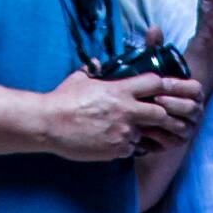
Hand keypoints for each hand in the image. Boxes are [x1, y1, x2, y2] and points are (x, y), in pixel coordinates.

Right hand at [40, 71, 206, 161]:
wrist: (49, 124)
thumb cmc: (63, 99)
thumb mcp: (81, 79)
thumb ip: (94, 71)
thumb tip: (97, 63)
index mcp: (121, 90)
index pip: (156, 84)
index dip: (164, 87)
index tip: (163, 92)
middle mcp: (127, 111)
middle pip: (162, 113)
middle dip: (164, 117)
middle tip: (162, 119)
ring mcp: (123, 132)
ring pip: (147, 134)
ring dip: (144, 134)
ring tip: (135, 133)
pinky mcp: (117, 150)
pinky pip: (131, 150)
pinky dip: (127, 148)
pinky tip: (116, 144)